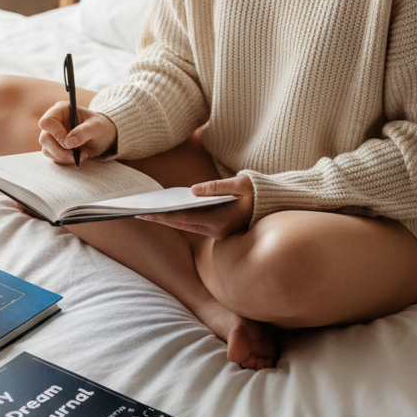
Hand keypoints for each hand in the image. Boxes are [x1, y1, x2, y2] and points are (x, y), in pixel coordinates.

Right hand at [37, 101, 116, 165]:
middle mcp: (53, 121)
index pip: (47, 121)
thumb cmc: (100, 127)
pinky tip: (78, 157)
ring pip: (47, 150)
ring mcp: (52, 135)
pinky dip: (65, 160)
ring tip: (82, 155)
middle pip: (44, 138)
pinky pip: (52, 157)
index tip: (69, 143)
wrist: (102, 138)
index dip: (56, 134)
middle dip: (60, 151)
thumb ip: (84, 132)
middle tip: (76, 154)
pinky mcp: (54, 147)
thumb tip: (68, 143)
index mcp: (61, 110)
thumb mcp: (97, 127)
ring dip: (64, 157)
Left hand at [138, 174, 254, 238]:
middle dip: (159, 219)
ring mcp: (218, 233)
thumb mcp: (242, 183)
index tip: (146, 212)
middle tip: (138, 213)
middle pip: (181, 225)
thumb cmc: (261, 192)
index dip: (163, 215)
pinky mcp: (219, 231)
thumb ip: (217, 187)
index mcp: (221, 220)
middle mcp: (217, 231)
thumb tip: (193, 190)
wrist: (278, 206)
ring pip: (187, 227)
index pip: (185, 218)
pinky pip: (195, 225)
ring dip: (168, 220)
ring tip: (148, 212)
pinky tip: (168, 211)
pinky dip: (180, 219)